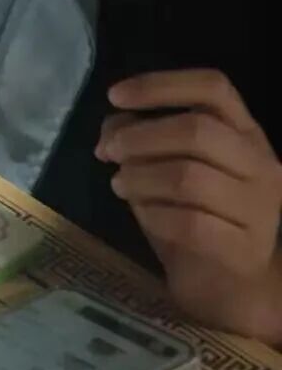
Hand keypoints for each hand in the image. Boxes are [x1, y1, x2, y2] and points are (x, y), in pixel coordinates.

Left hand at [101, 69, 281, 340]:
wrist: (230, 284)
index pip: (214, 88)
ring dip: (140, 178)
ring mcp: (259, 208)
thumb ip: (140, 137)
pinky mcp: (244, 248)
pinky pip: (189, 222)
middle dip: (139, 137)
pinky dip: (153, 214)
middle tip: (107, 152)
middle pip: (197, 130)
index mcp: (245, 133)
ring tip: (120, 185)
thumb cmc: (194, 213)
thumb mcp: (164, 166)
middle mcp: (261, 164)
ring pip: (190, 176)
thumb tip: (112, 126)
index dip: (160, 85)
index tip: (115, 96)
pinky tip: (142, 214)